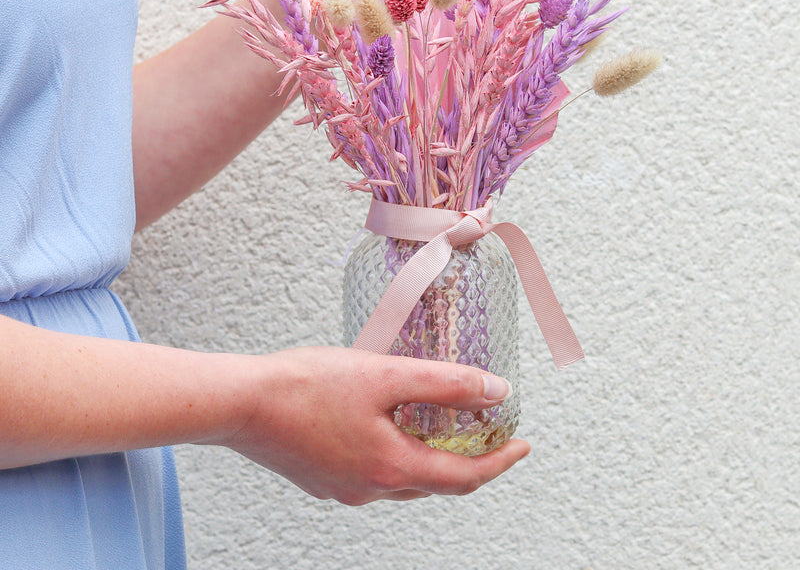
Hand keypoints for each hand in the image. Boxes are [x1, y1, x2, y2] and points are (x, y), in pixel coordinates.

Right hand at [221, 346, 529, 505]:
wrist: (240, 403)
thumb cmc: (306, 386)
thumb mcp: (386, 375)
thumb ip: (444, 384)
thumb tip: (495, 392)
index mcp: (391, 467)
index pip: (465, 478)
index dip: (500, 462)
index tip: (523, 447)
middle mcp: (369, 488)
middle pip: (436, 483)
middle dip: (469, 461)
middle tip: (488, 434)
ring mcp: (343, 487)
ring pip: (404, 479)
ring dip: (431, 458)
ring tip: (443, 426)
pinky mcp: (322, 477)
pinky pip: (374, 471)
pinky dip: (397, 453)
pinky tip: (388, 425)